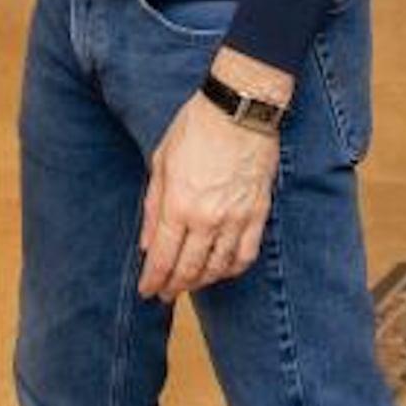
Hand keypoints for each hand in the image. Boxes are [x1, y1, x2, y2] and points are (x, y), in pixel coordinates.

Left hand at [137, 60, 287, 300]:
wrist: (239, 110)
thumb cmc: (196, 128)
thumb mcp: (161, 161)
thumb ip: (154, 206)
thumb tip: (147, 243)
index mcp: (179, 204)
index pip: (163, 257)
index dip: (153, 279)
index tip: (147, 291)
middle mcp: (208, 218)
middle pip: (189, 268)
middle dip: (174, 286)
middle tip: (165, 295)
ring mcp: (236, 218)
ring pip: (218, 267)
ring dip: (201, 281)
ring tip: (189, 284)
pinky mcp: (258, 214)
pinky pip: (246, 254)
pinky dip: (232, 269)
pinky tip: (221, 271)